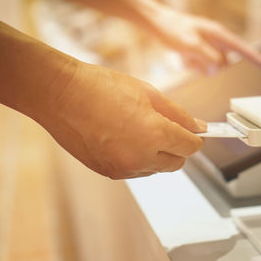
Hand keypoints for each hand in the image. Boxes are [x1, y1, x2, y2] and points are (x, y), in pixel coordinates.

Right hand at [40, 61, 205, 178]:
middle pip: (176, 163)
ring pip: (156, 168)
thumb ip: (178, 114)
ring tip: (140, 129)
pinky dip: (139, 159)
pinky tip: (125, 138)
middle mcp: (140, 158)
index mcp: (154, 134)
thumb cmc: (101, 87)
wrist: (61, 95)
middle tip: (170, 130)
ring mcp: (123, 168)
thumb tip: (198, 127)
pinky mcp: (108, 172)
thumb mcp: (148, 93)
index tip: (195, 133)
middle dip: (178, 148)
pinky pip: (136, 171)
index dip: (195, 138)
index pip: (190, 147)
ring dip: (158, 154)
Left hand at [147, 7, 260, 72]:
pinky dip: (191, 65)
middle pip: (223, 64)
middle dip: (209, 66)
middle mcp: (216, 41)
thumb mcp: (190, 45)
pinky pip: (201, 66)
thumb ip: (208, 58)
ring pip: (211, 67)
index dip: (257, 59)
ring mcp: (208, 46)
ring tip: (184, 55)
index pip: (243, 50)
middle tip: (192, 57)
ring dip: (197, 66)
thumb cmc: (172, 29)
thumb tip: (220, 68)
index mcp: (219, 35)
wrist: (156, 23)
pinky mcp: (200, 51)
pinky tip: (181, 56)